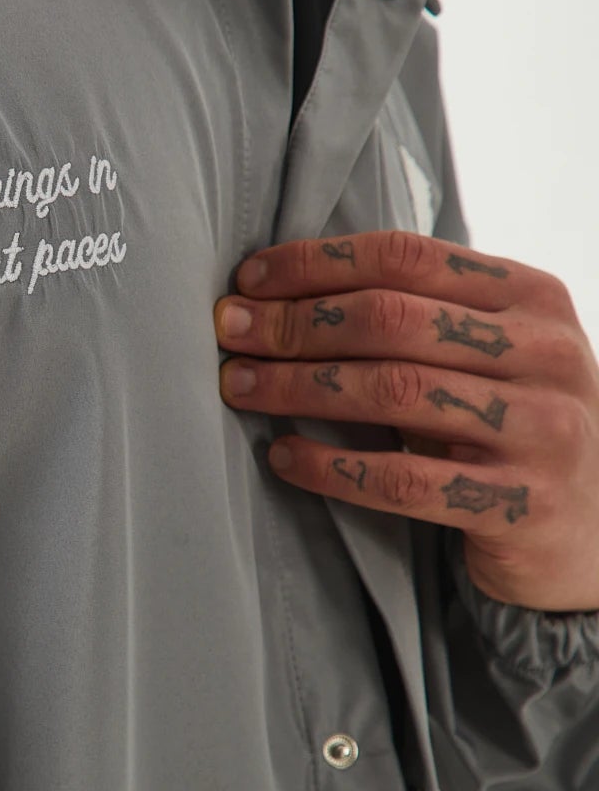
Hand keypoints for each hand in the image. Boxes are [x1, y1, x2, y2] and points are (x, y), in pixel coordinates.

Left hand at [213, 229, 598, 613]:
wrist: (596, 533)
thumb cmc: (513, 426)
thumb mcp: (489, 354)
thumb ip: (419, 315)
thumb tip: (276, 290)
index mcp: (532, 296)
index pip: (406, 256)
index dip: (316, 263)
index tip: (249, 280)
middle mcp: (546, 353)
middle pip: (390, 320)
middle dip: (294, 323)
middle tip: (229, 333)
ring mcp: (542, 429)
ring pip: (392, 392)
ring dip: (299, 387)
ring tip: (241, 388)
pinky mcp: (523, 504)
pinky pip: (403, 480)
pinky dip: (331, 467)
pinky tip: (284, 457)